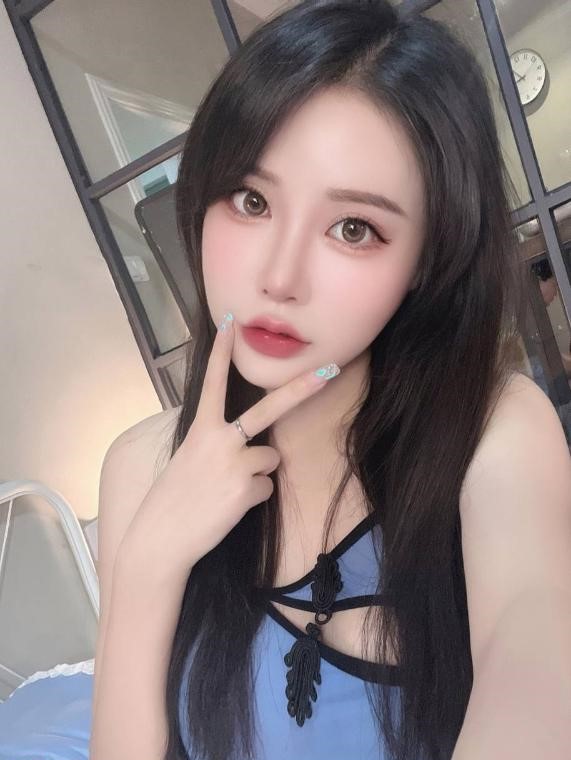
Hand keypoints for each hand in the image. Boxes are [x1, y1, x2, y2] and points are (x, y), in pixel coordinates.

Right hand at [117, 313, 339, 579]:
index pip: (213, 383)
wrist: (161, 539)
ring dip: (257, 475)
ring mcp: (236, 463)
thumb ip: (213, 442)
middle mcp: (220, 439)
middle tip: (332, 369)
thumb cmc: (172, 499)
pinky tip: (229, 507)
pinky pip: (266, 488)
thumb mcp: (187, 459)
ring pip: (270, 460)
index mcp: (200, 429)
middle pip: (269, 408)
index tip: (231, 323)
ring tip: (226, 491)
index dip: (221, 352)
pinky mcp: (247, 488)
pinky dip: (253, 498)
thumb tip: (246, 443)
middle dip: (303, 387)